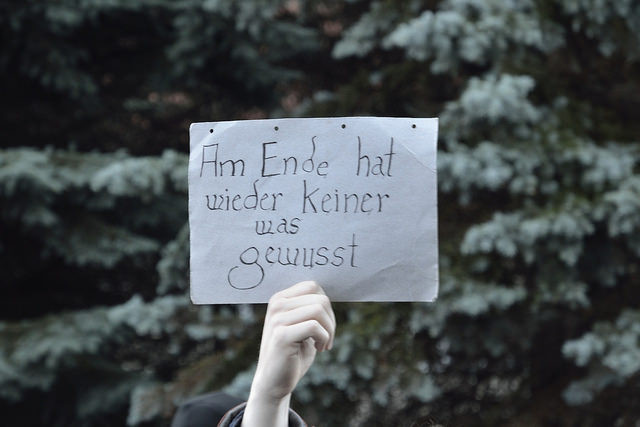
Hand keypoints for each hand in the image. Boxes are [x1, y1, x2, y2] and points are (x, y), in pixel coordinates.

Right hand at [242, 281, 335, 426]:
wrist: (274, 382)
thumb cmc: (293, 353)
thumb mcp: (302, 325)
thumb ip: (310, 308)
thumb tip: (327, 295)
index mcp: (279, 299)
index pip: (312, 286)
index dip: (326, 305)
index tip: (324, 325)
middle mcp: (276, 305)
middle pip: (320, 298)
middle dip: (331, 320)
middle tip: (327, 338)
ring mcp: (277, 319)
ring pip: (319, 310)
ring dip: (329, 330)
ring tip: (324, 344)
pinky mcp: (282, 335)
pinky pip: (314, 326)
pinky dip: (324, 338)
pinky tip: (319, 348)